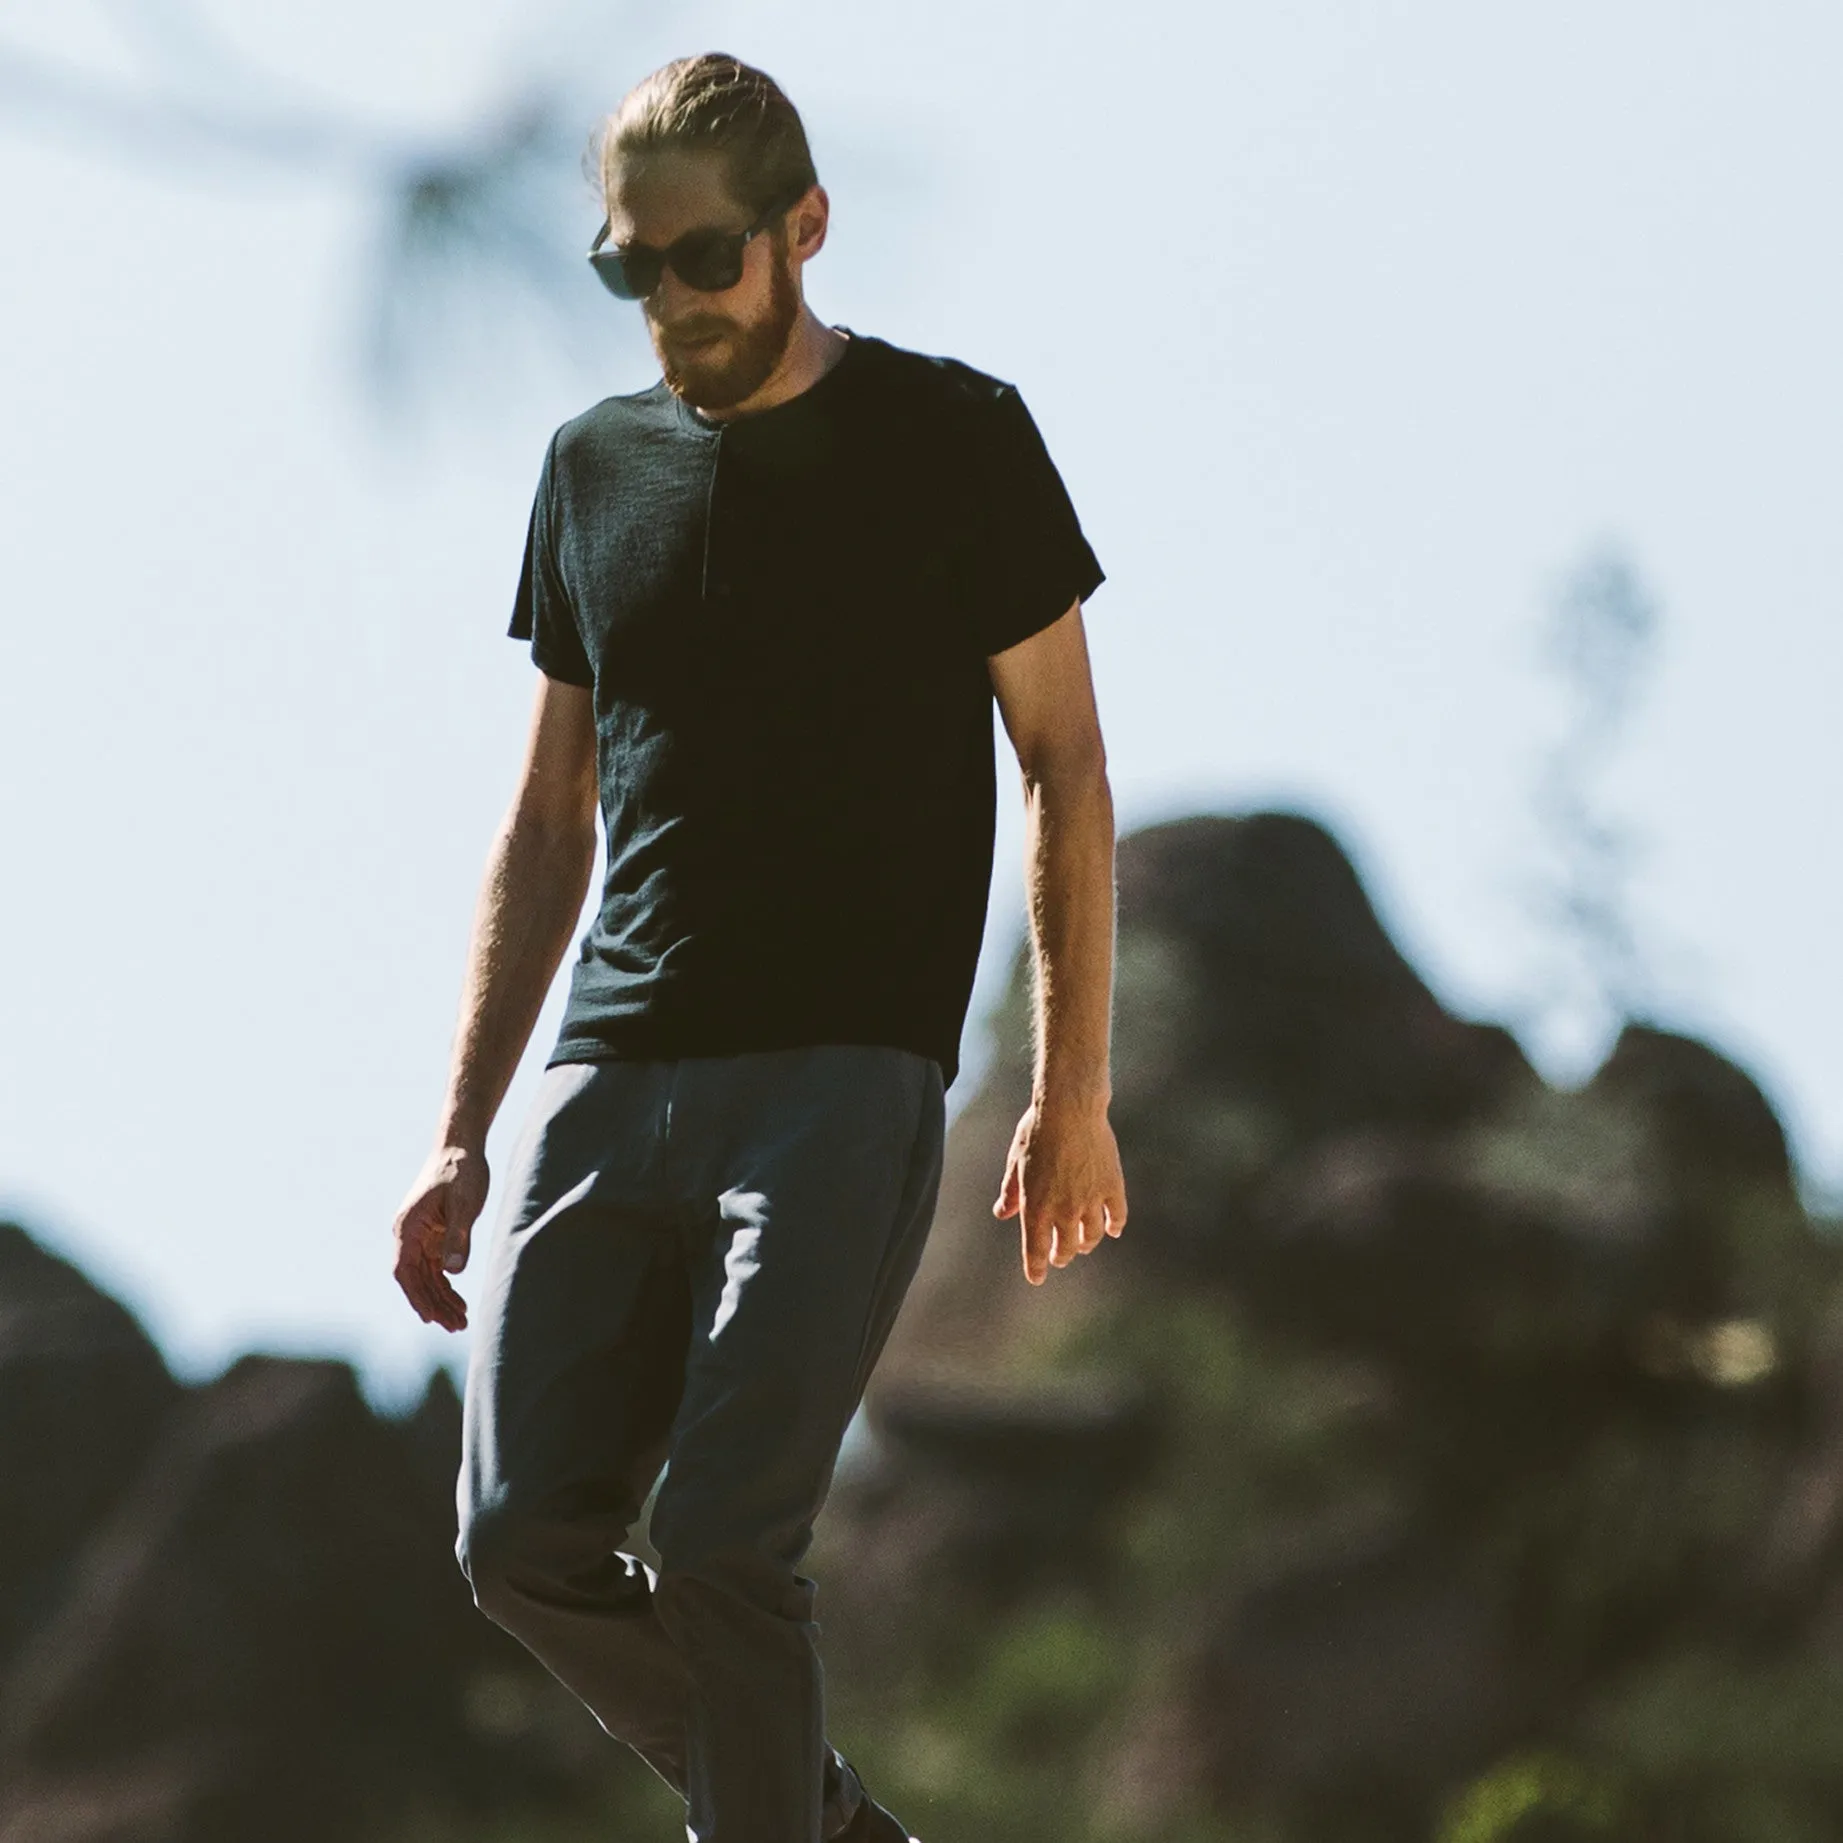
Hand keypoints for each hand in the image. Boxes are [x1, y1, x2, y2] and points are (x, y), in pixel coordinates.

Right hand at [391, 1143, 489, 1332]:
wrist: (461, 1147)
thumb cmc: (461, 1170)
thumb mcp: (464, 1203)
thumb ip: (458, 1236)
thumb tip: (452, 1271)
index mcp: (408, 1227)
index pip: (405, 1270)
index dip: (416, 1295)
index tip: (429, 1317)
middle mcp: (408, 1234)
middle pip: (416, 1279)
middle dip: (434, 1304)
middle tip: (455, 1326)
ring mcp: (420, 1236)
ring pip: (426, 1276)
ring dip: (440, 1299)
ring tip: (460, 1322)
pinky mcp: (434, 1235)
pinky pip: (435, 1267)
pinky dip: (445, 1285)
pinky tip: (457, 1302)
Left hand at [991, 1093, 1127, 1285]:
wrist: (1070, 1109)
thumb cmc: (1036, 1131)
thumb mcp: (1015, 1161)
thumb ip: (1011, 1192)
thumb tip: (1002, 1212)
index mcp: (1035, 1207)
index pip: (1035, 1251)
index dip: (1036, 1269)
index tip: (1037, 1278)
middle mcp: (1063, 1210)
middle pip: (1066, 1248)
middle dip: (1061, 1255)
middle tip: (1060, 1256)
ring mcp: (1090, 1200)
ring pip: (1092, 1236)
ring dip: (1086, 1244)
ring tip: (1083, 1244)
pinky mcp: (1112, 1186)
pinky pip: (1117, 1216)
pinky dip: (1115, 1226)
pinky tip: (1113, 1230)